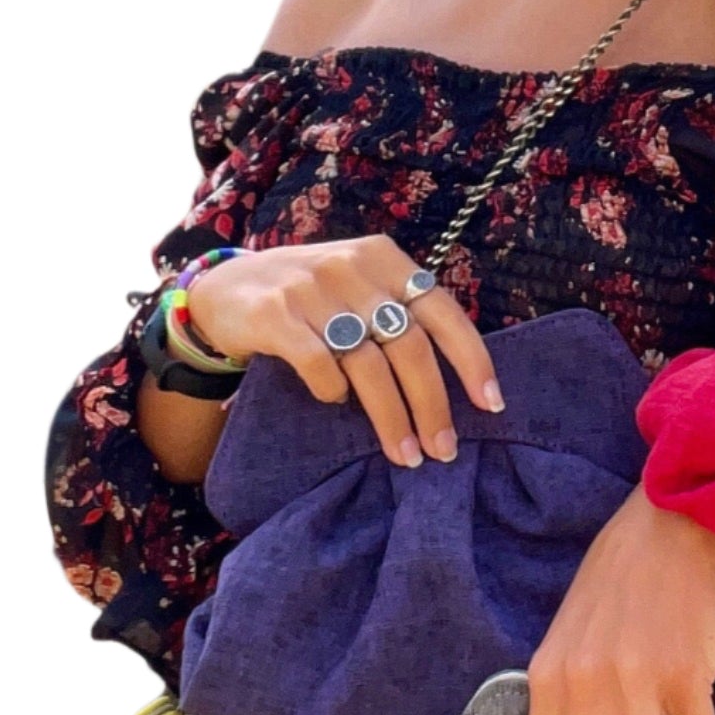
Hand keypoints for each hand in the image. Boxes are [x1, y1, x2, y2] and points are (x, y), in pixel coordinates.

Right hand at [184, 236, 503, 464]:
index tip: (491, 406)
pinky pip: (320, 366)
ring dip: (392, 419)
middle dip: (432, 406)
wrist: (223, 287)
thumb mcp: (358, 285)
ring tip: (405, 455)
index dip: (472, 361)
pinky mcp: (276, 314)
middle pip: (410, 347)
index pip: (443, 312)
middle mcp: (352, 267)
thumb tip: (455, 381)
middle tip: (443, 450)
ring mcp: (312, 289)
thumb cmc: (307, 298)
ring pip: (369, 365)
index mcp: (384, 259)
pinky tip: (337, 404)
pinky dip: (335, 393)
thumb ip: (400, 312)